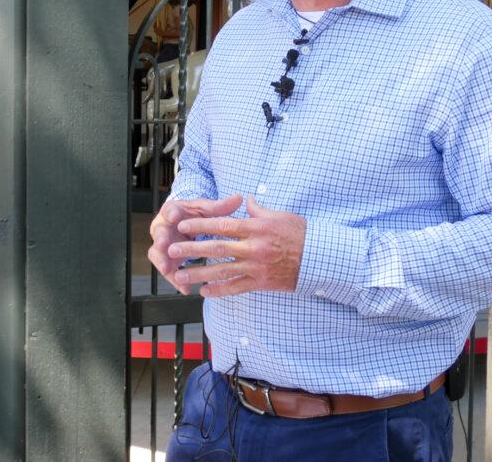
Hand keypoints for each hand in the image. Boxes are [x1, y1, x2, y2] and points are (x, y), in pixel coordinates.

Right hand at [147, 194, 241, 294]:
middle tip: (163, 245)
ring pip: (157, 254)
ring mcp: (162, 244)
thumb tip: (239, 198)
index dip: (172, 214)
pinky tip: (185, 289)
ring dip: (162, 262)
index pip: (170, 210)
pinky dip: (175, 280)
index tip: (175, 217)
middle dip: (160, 239)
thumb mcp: (206, 209)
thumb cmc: (194, 214)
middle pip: (159, 233)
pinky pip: (167, 270)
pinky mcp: (165, 259)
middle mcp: (163, 227)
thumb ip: (220, 206)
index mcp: (173, 211)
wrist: (182, 223)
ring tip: (168, 270)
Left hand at [165, 196, 306, 296]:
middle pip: (216, 248)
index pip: (222, 225)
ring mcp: (256, 267)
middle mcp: (253, 247)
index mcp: (256, 227)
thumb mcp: (279, 215)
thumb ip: (258, 210)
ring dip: (199, 274)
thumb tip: (245, 200)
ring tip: (180, 275)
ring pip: (222, 271)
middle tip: (172, 250)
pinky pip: (236, 288)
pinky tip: (204, 292)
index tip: (182, 225)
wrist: (320, 258)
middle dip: (192, 249)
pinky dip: (219, 291)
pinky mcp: (261, 283)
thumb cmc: (300, 233)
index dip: (200, 225)